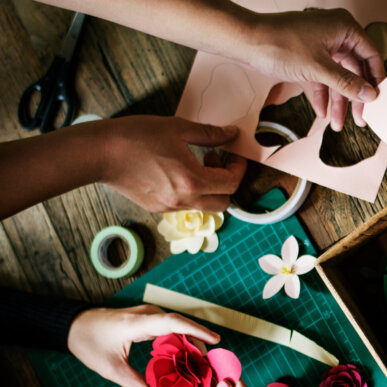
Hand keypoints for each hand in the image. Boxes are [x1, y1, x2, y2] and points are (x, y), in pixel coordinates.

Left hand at [67, 305, 219, 386]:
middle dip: (198, 343)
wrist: (72, 325)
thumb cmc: (89, 343)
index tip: (216, 341)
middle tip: (210, 365)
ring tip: (201, 363)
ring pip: (177, 326)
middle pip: (181, 325)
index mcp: (138, 324)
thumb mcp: (112, 369)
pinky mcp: (147, 317)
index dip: (196, 331)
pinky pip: (170, 327)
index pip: (174, 323)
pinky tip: (184, 356)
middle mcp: (147, 314)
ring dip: (190, 342)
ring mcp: (148, 313)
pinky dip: (180, 340)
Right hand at [100, 116, 246, 211]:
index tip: (233, 153)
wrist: (98, 153)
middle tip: (215, 159)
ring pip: (204, 206)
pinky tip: (176, 170)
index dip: (238, 168)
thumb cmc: (134, 137)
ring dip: (209, 187)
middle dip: (226, 182)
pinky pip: (185, 205)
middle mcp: (183, 200)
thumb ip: (210, 134)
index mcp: (192, 182)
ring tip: (193, 162)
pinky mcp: (156, 208)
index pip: (231, 184)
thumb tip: (231, 134)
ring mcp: (169, 207)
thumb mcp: (177, 128)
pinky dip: (191, 191)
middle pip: (224, 202)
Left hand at [246, 9, 384, 130]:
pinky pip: (323, 78)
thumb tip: (371, 94)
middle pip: (355, 70)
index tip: (377, 99)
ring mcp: (322, 45)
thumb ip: (347, 83)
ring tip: (337, 123)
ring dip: (338, 101)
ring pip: (338, 77)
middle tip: (359, 118)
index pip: (371, 54)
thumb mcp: (319, 69)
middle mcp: (336, 34)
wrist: (245, 42)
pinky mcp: (309, 56)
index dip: (375, 79)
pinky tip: (322, 112)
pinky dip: (322, 95)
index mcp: (344, 28)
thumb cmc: (279, 44)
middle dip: (354, 97)